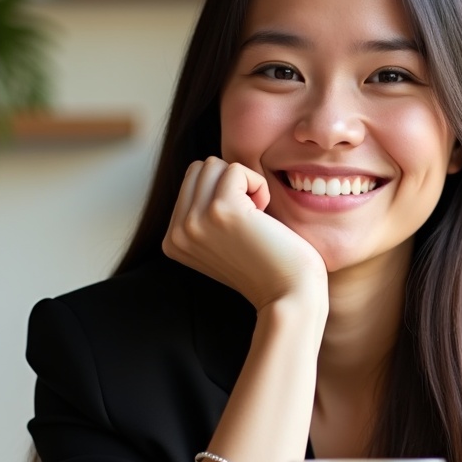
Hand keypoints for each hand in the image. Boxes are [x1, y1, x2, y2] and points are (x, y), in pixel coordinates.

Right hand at [162, 157, 327, 310]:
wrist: (289, 296)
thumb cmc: (268, 266)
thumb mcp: (222, 241)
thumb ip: (203, 214)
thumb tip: (205, 169)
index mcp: (172, 240)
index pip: (191, 182)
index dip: (224, 194)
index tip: (241, 229)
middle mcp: (176, 232)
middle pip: (199, 169)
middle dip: (231, 185)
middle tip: (251, 221)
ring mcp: (194, 221)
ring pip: (214, 165)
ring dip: (243, 184)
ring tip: (256, 219)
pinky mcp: (220, 210)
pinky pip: (236, 169)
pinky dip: (258, 185)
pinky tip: (265, 215)